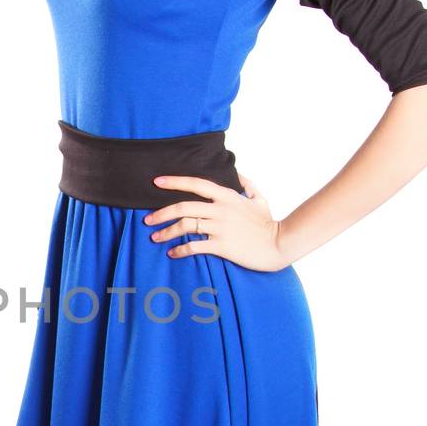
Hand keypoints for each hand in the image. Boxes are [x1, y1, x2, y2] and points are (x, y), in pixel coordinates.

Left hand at [144, 173, 289, 271]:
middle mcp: (221, 210)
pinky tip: (173, 253)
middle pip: (183, 207)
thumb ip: (247, 184)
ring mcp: (220, 228)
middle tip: (147, 219)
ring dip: (166, 232)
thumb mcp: (259, 198)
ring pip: (185, 226)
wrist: (279, 244)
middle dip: (161, 213)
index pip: (195, 184)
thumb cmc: (268, 223)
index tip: (156, 182)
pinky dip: (180, 249)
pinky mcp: (221, 246)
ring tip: (155, 237)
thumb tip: (237, 173)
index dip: (174, 181)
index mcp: (227, 196)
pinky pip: (194, 246)